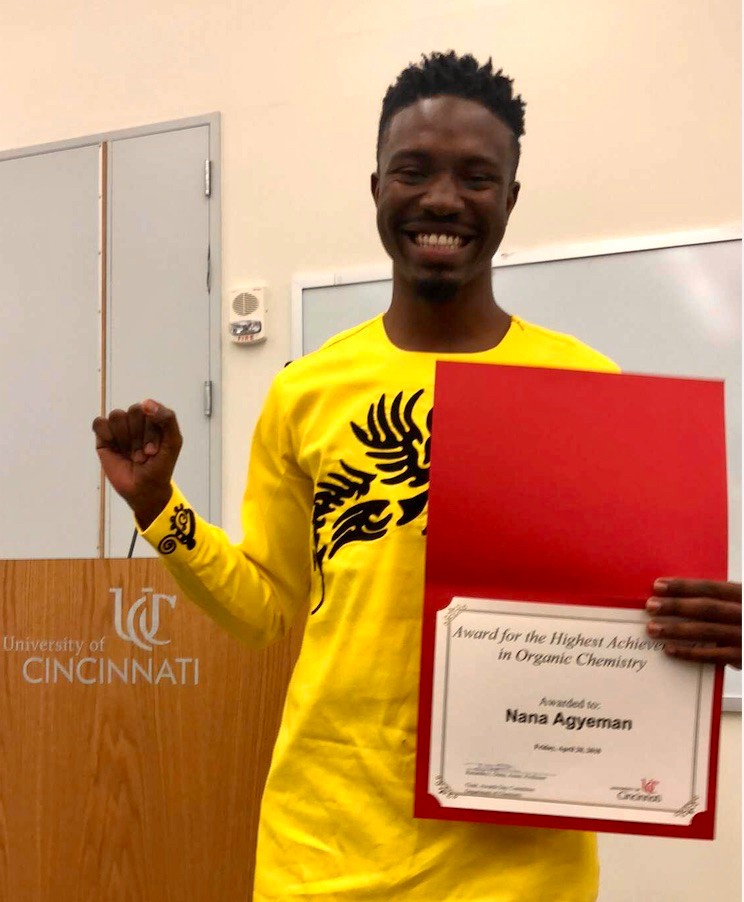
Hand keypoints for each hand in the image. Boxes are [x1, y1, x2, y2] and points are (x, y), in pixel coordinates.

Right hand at [92, 400, 181, 528]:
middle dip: (139, 436)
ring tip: (130, 454)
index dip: (151, 432)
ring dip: (125, 439)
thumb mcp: (173, 442)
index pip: (149, 409)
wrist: (144, 489)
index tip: (154, 451)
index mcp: (153, 418)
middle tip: (143, 455)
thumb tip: (146, 403)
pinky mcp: (103, 438)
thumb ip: (168, 419)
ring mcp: (119, 428)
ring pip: (117, 416)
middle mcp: (136, 420)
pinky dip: (106, 434)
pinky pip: (99, 423)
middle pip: (133, 411)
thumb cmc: (160, 466)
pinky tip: (114, 447)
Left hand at [645, 578, 741, 667]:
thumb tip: (681, 598)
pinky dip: (690, 652)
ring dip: (677, 629)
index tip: (658, 585)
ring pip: (708, 631)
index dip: (684, 586)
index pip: (711, 587)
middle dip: (676, 606)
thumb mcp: (739, 605)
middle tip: (651, 606)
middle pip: (707, 607)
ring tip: (653, 628)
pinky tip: (670, 649)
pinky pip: (713, 655)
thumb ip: (721, 602)